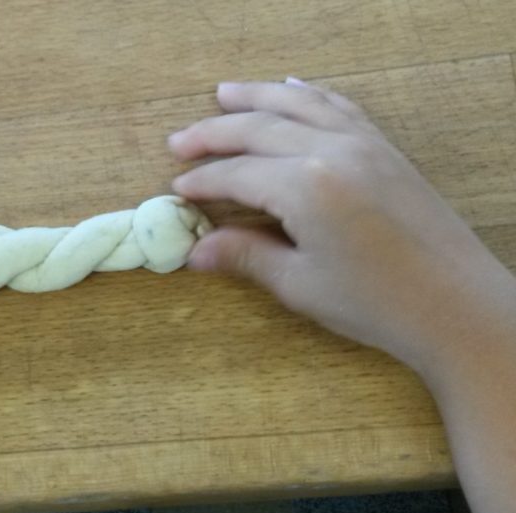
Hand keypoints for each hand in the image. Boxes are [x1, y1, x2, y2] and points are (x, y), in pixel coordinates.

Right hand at [168, 79, 515, 383]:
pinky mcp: (385, 149)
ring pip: (299, 104)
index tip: (176, 190)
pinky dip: (309, 93)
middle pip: (260, 129)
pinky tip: (291, 87)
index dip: (202, 181)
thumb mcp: (301, 284)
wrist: (456, 304)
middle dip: (214, 134)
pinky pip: (339, 106)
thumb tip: (195, 251)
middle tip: (178, 142)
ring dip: (257, 96)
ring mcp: (364, 144)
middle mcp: (332, 151)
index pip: (238, 174)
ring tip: (223, 93)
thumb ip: (246, 256)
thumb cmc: (375, 303)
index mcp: (305, 187)